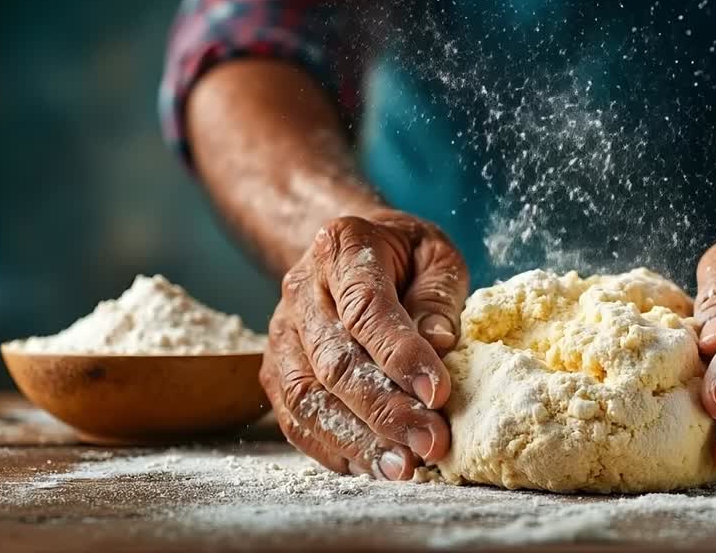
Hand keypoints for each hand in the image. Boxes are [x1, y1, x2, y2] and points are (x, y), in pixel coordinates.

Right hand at [259, 212, 468, 479]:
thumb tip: (439, 343)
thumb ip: (439, 295)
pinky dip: (335, 449)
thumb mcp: (435, 255)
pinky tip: (375, 465)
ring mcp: (282, 333)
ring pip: (307, 397)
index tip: (438, 393)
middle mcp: (301, 290)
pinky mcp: (275, 371)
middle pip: (335, 361)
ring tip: (404, 467)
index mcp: (342, 247)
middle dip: (385, 411)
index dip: (401, 355)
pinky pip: (296, 419)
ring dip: (357, 440)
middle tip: (431, 442)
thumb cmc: (404, 257)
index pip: (366, 308)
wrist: (352, 250)